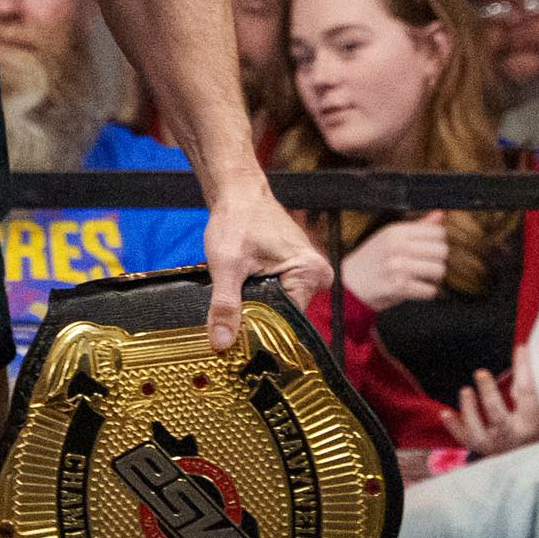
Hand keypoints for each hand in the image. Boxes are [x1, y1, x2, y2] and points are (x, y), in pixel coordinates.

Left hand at [204, 181, 331, 351]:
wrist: (237, 193)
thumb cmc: (236, 220)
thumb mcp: (226, 265)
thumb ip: (225, 305)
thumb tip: (222, 343)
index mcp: (310, 273)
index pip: (288, 322)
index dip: (260, 332)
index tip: (235, 344)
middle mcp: (316, 275)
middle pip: (284, 316)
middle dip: (256, 322)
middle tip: (227, 329)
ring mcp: (307, 273)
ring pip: (278, 308)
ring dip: (255, 311)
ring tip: (231, 311)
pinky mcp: (294, 272)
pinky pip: (277, 297)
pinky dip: (257, 300)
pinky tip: (240, 299)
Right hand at [327, 215, 450, 314]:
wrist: (349, 283)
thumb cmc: (371, 260)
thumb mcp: (390, 237)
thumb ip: (417, 227)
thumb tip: (439, 215)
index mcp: (396, 231)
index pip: (438, 232)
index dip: (437, 243)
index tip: (428, 251)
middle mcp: (397, 246)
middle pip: (442, 251)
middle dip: (437, 261)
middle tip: (425, 266)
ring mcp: (397, 267)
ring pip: (438, 271)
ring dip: (433, 278)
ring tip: (421, 278)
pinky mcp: (398, 287)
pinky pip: (429, 290)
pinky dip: (426, 293)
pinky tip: (415, 289)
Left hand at [445, 370, 538, 459]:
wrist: (526, 462)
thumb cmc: (532, 431)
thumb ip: (526, 394)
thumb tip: (518, 363)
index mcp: (531, 424)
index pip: (528, 394)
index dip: (524, 370)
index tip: (520, 348)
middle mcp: (511, 436)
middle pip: (498, 416)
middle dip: (488, 394)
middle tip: (481, 373)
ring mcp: (493, 444)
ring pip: (477, 431)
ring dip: (469, 410)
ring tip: (465, 390)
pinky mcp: (478, 448)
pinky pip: (463, 438)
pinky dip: (454, 426)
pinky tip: (445, 412)